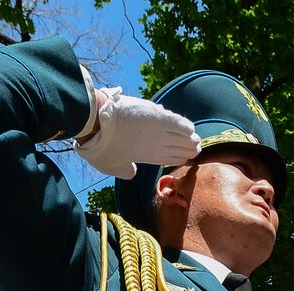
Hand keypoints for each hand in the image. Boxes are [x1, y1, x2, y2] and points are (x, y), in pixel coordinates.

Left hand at [76, 87, 201, 178]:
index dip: (179, 158)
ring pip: (181, 137)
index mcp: (147, 157)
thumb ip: (124, 171)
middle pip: (178, 149)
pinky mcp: (159, 116)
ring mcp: (159, 131)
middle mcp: (157, 146)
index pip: (169, 158)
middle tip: (196, 148)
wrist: (97, 123)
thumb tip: (132, 171)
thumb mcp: (111, 166)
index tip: (185, 157)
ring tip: (196, 139)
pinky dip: (186, 126)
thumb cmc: (100, 146)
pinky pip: (178, 123)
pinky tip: (191, 128)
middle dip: (188, 149)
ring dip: (190, 139)